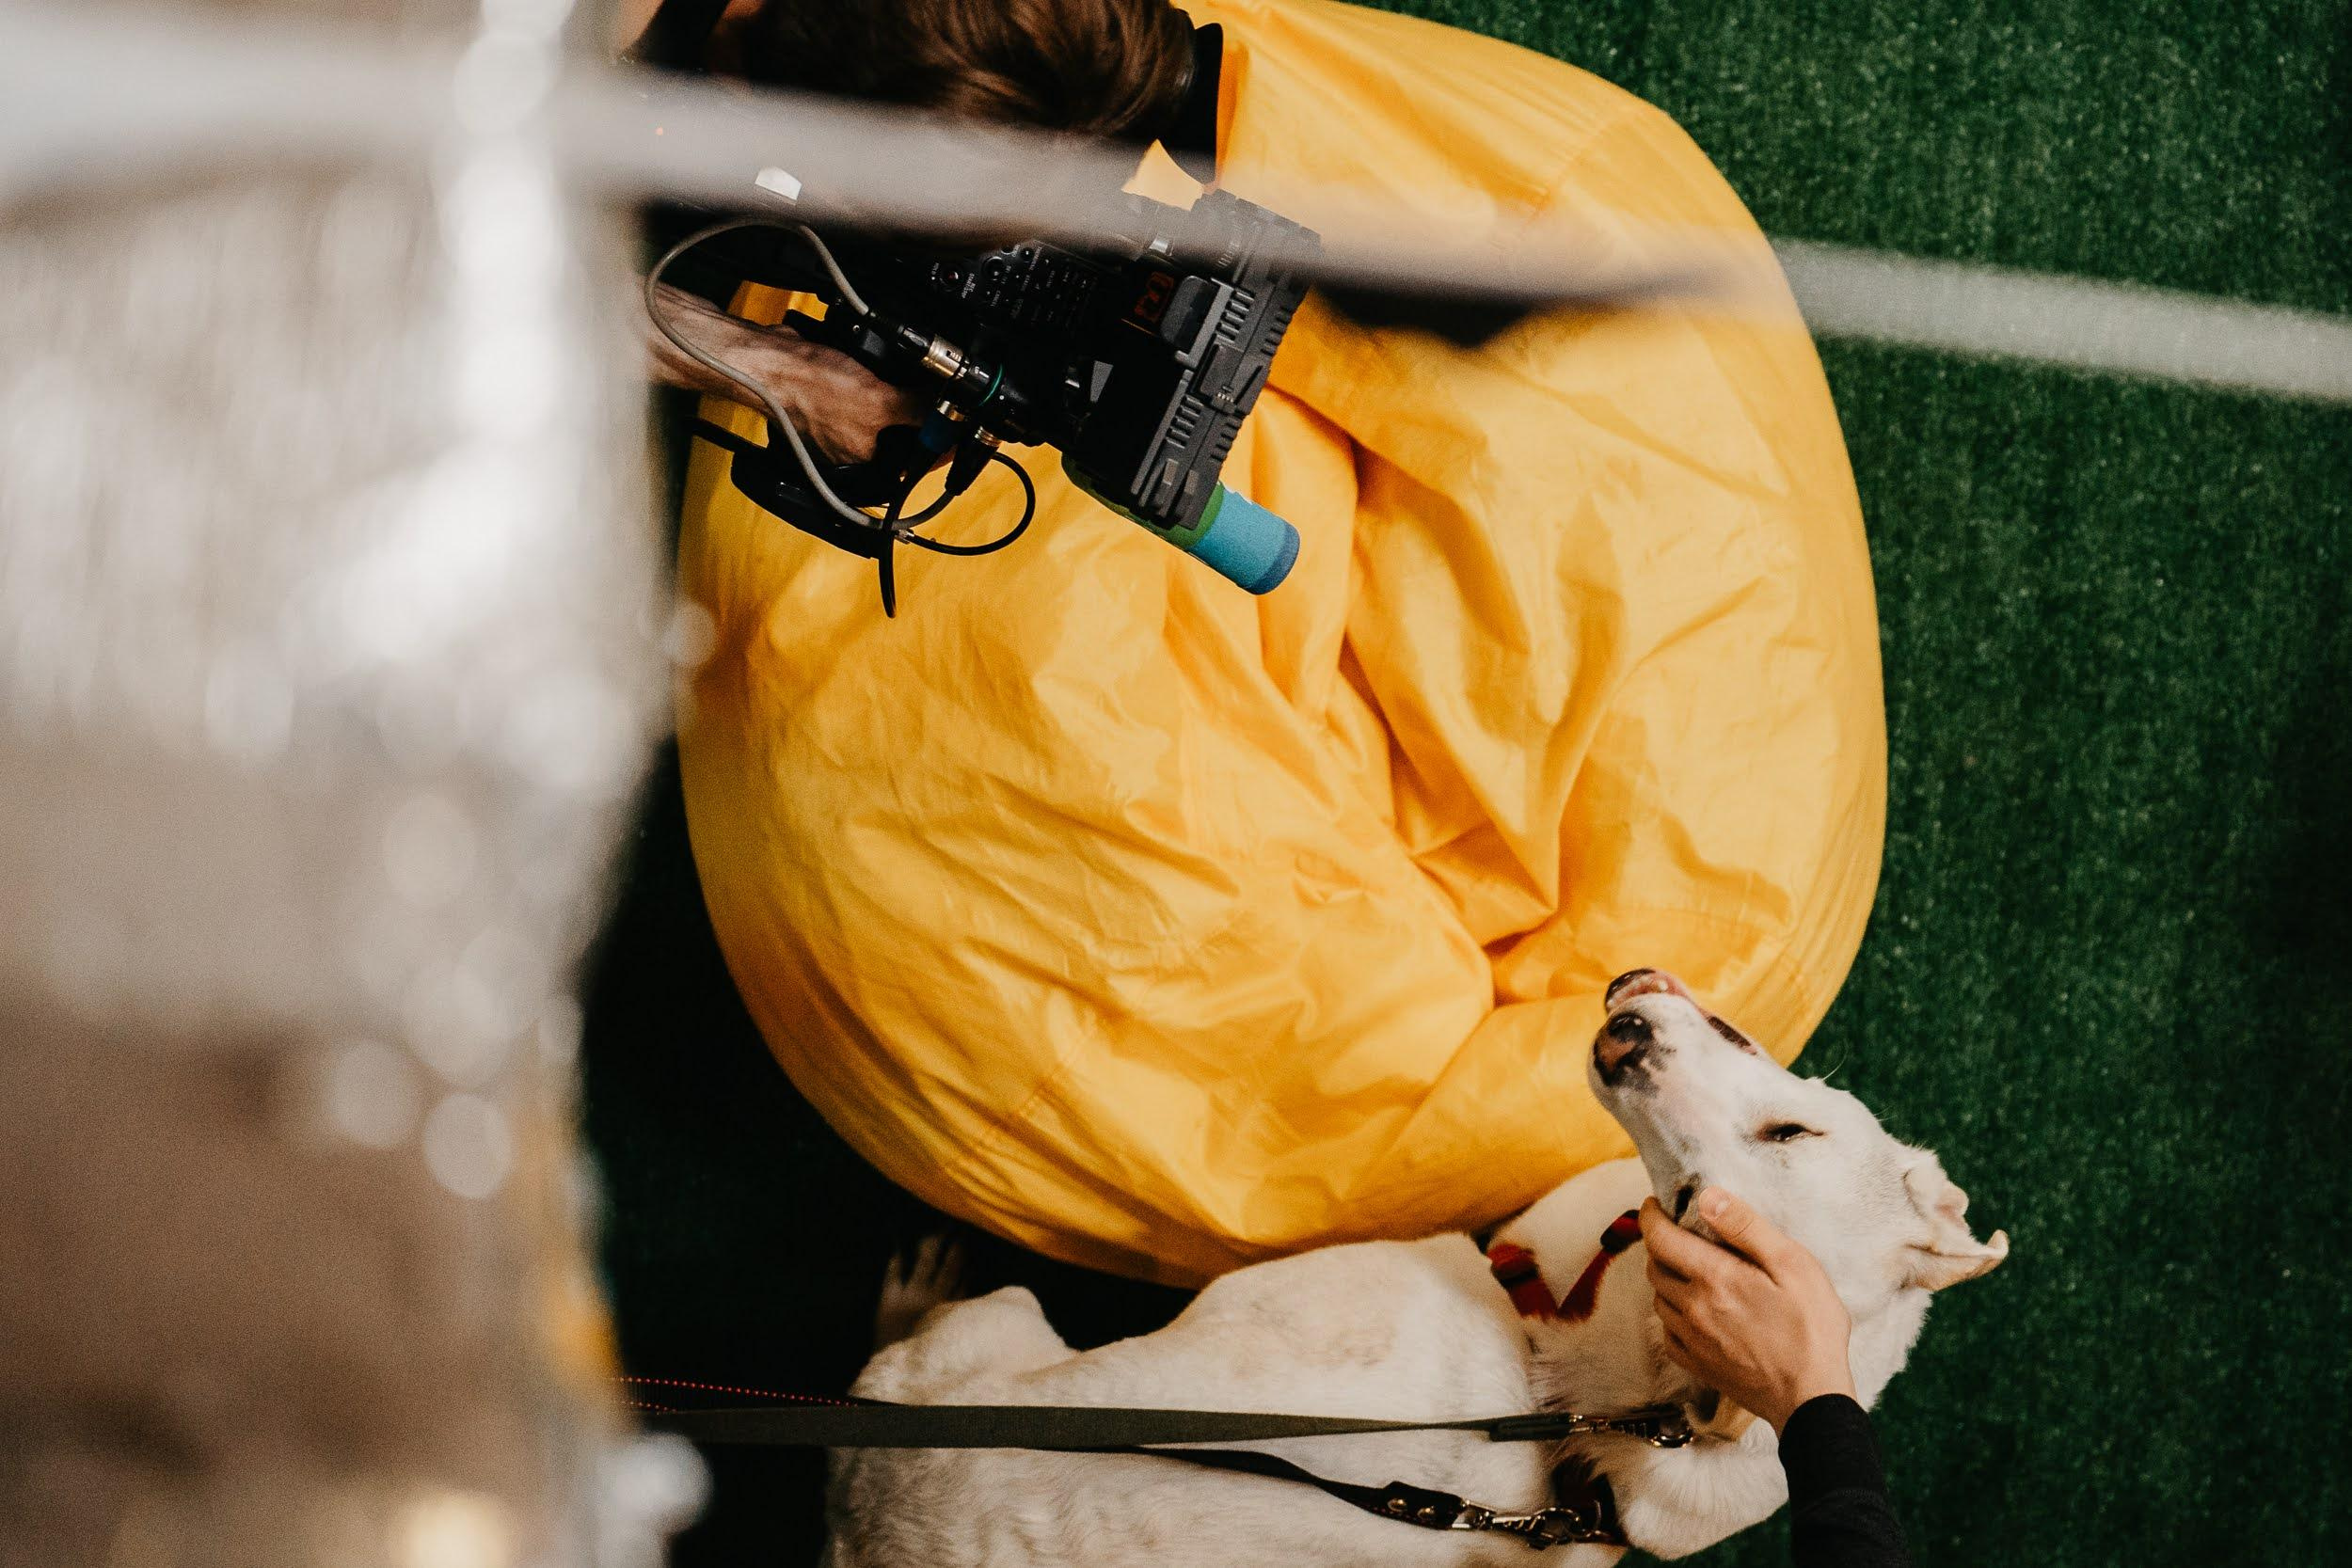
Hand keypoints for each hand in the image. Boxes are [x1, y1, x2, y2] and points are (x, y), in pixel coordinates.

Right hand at [644, 282, 925, 464]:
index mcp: (865, 460)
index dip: (940, 439)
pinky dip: (870, 373)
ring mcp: (839, 419)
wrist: (766, 360)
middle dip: (918, 407)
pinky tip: (871, 359)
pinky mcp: (829, 393)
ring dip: (895, 387)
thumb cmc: (808, 389)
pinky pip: (861, 387)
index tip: (956, 420)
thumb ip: (916, 410)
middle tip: (931, 386)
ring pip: (883, 407)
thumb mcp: (878, 401)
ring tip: (897, 371)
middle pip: (902, 430)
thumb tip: (947, 414)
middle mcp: (852, 446)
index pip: (916, 457)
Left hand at [1640, 1187, 1856, 1432]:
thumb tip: (1708, 1197)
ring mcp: (1692, 1339)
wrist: (1811, 1400)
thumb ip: (1746, 1228)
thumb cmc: (1811, 1330)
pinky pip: (1668, 1332)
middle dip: (1661, 1244)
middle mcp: (1693, 1307)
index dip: (1651, 1216)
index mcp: (1714, 1278)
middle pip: (1655, 1266)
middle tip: (1681, 1235)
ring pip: (1659, 1298)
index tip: (1655, 1204)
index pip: (1659, 1238)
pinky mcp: (1697, 1365)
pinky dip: (1673, 1314)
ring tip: (1692, 1271)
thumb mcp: (1792, 1265)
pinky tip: (1696, 1311)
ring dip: (1667, 1279)